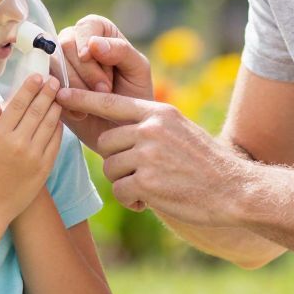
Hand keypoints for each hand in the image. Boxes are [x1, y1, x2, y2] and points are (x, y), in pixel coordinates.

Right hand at [0, 73, 63, 221]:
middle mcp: (19, 143)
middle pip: (38, 110)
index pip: (19, 104)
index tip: (37, 76)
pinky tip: (58, 119)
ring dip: (55, 107)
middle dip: (47, 92)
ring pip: (50, 124)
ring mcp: (34, 156)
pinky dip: (58, 129)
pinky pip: (55, 143)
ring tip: (59, 95)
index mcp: (0, 135)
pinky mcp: (45, 168)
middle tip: (54, 79)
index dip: (29, 88)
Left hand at [53, 89, 247, 226]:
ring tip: (152, 187)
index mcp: (158, 112)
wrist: (234, 190)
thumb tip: (119, 133)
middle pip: (106, 143)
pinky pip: (119, 190)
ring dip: (125, 182)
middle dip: (117, 160)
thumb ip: (151, 126)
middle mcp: (151, 128)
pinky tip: (150, 201)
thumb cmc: (207, 164)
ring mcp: (148, 154)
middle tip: (141, 173)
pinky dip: (131, 200)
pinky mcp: (146, 181)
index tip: (59, 92)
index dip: (82, 98)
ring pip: (111, 168)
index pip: (111, 102)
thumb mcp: (181, 131)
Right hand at [54, 15, 153, 150]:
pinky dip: (65, 102)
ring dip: (76, 87)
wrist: (124, 127)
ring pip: (55, 66)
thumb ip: (121, 51)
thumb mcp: (137, 70)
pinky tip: (82, 112)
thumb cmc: (134, 94)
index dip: (84, 40)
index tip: (88, 57)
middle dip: (85, 71)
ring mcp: (61, 66)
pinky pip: (47, 88)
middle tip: (104, 90)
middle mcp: (76, 44)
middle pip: (65, 45)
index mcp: (99, 32)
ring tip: (95, 103)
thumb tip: (94, 43)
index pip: (85, 26)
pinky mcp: (52, 87)